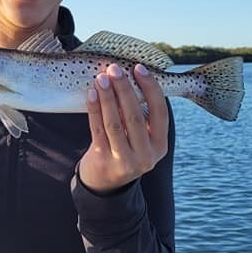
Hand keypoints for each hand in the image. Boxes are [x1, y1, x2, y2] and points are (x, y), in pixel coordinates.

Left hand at [78, 63, 168, 193]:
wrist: (105, 183)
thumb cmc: (124, 150)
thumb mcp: (140, 138)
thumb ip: (140, 115)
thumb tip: (130, 76)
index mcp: (159, 146)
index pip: (160, 112)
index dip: (150, 88)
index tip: (139, 68)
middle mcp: (146, 156)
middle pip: (135, 116)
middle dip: (124, 89)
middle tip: (115, 69)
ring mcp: (124, 161)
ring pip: (115, 123)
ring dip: (108, 97)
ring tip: (101, 78)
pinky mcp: (104, 161)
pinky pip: (98, 130)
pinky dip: (94, 110)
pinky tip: (91, 94)